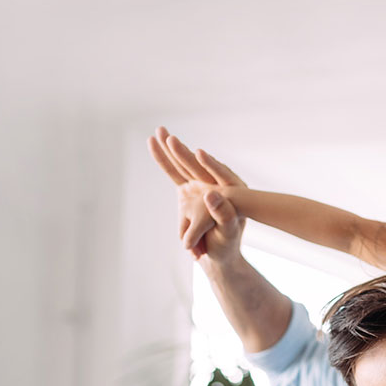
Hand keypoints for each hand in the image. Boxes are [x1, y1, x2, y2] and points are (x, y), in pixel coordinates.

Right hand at [147, 127, 248, 252]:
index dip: (211, 165)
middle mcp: (217, 183)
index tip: (199, 153)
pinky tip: (152, 142)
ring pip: (184, 164)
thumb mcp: (228, 232)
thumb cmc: (227, 245)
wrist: (217, 253)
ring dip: (170, 149)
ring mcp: (201, 184)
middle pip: (199, 165)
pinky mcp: (187, 189)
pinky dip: (163, 159)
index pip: (222, 175)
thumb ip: (223, 215)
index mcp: (233, 192)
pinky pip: (174, 172)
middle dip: (184, 152)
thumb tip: (211, 194)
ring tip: (158, 132)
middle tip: (170, 138)